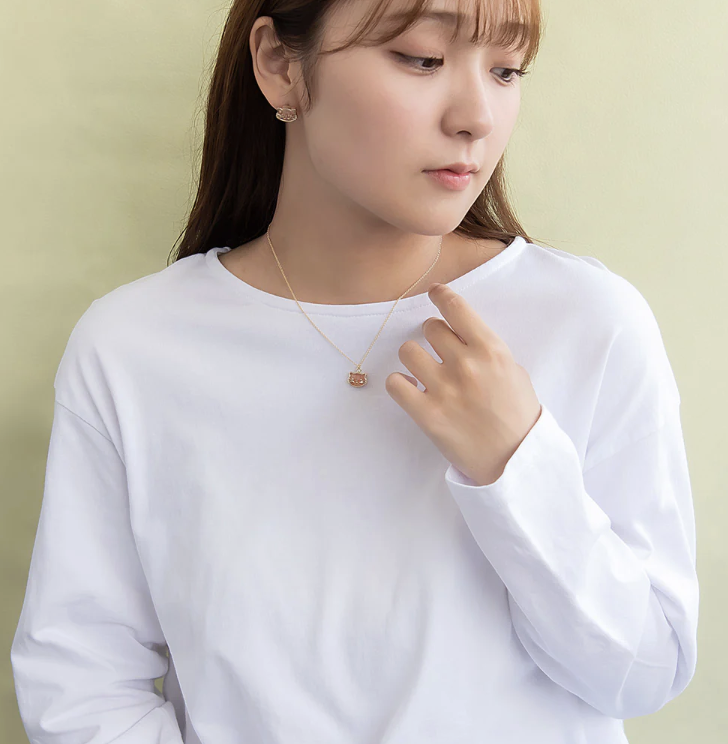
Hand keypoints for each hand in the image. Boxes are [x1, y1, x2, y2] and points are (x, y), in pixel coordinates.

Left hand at [385, 282, 541, 485]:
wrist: (515, 461)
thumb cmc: (518, 416)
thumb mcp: (514, 372)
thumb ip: (487, 350)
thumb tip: (460, 333)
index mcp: (491, 351)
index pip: (456, 308)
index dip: (441, 295)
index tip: (434, 292)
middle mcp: (466, 365)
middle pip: (430, 328)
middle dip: (432, 336)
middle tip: (439, 351)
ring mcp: (444, 389)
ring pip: (408, 351)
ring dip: (414, 358)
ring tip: (424, 372)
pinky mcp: (426, 414)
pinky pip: (395, 383)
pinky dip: (400, 384)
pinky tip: (412, 390)